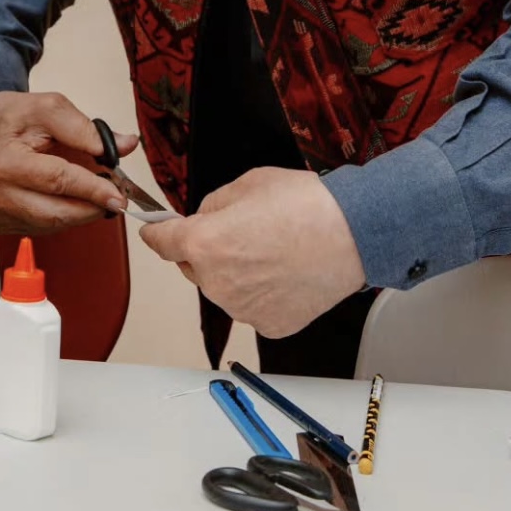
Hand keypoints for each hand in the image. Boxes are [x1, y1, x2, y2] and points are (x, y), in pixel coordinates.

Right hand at [0, 91, 138, 232]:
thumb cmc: (11, 116)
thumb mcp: (49, 108)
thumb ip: (88, 129)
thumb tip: (126, 145)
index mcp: (3, 161)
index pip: (57, 181)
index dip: (92, 189)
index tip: (119, 194)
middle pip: (55, 212)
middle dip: (92, 207)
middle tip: (116, 197)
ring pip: (51, 224)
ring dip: (80, 214)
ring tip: (96, 195)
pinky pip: (40, 227)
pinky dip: (62, 216)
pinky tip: (70, 200)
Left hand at [139, 168, 365, 337]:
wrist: (355, 233)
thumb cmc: (306, 205)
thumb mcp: (246, 185)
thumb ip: (213, 205)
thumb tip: (204, 219)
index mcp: (204, 244)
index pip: (161, 243)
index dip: (156, 233)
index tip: (155, 232)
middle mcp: (216, 283)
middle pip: (193, 267)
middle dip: (206, 251)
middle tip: (241, 232)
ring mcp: (243, 309)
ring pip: (223, 288)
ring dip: (234, 273)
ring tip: (272, 251)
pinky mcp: (269, 325)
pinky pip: (251, 306)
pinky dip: (261, 292)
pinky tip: (284, 272)